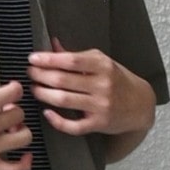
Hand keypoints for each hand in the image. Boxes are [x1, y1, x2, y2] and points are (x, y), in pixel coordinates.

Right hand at [0, 76, 33, 169]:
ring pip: (24, 138)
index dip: (13, 92)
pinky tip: (26, 158)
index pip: (14, 92)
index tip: (10, 94)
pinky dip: (24, 164)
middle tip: (5, 116)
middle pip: (20, 114)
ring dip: (21, 134)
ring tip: (12, 133)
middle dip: (13, 113)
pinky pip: (14, 169)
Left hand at [27, 37, 156, 137]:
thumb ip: (77, 56)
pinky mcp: (98, 124)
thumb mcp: (101, 63)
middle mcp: (102, 84)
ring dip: (44, 94)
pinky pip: (73, 125)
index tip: (33, 58)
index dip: (49, 59)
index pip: (71, 60)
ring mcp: (100, 106)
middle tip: (29, 74)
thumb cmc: (118, 80)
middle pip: (63, 80)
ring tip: (34, 89)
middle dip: (41, 76)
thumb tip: (53, 44)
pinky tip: (46, 113)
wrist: (140, 105)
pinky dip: (57, 120)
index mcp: (102, 65)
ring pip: (64, 100)